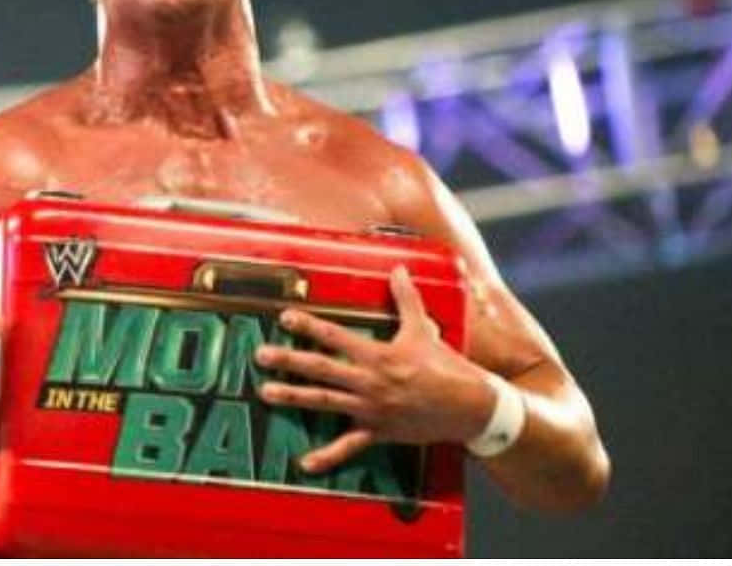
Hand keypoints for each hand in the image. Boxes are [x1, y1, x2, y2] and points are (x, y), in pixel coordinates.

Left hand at [254, 265, 497, 473]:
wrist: (470, 406)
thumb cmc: (446, 365)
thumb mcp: (424, 329)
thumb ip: (406, 298)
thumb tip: (398, 268)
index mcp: (378, 355)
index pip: (336, 336)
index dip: (309, 325)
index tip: (284, 317)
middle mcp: (370, 381)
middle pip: (321, 368)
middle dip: (289, 360)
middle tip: (261, 355)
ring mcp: (372, 408)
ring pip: (325, 402)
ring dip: (294, 397)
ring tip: (266, 393)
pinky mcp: (379, 431)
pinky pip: (349, 446)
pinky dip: (327, 456)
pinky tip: (304, 464)